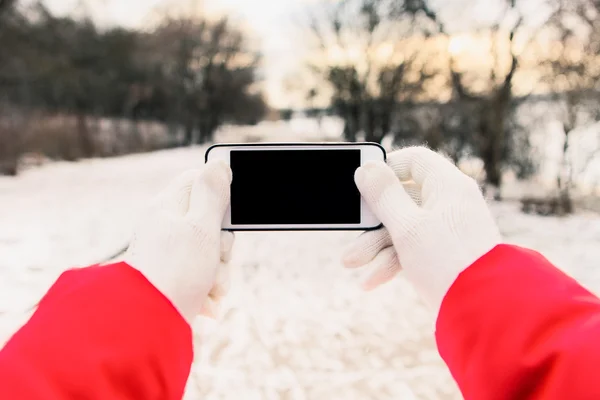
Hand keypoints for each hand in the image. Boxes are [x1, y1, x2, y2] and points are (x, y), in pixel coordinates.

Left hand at [124, 161, 233, 323]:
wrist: (147, 328)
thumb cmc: (175, 273)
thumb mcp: (201, 226)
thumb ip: (212, 193)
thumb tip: (218, 163)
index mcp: (167, 207)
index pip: (198, 180)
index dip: (220, 195)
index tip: (227, 214)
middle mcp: (165, 228)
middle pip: (210, 221)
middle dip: (223, 245)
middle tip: (216, 256)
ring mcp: (169, 255)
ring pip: (209, 252)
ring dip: (219, 272)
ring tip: (211, 287)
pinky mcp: (173, 280)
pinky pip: (201, 276)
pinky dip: (208, 290)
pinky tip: (206, 303)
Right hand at [343, 147, 501, 311]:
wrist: (484, 312)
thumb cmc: (447, 262)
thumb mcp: (407, 226)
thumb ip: (383, 196)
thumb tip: (367, 169)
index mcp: (447, 186)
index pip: (414, 160)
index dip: (386, 167)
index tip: (363, 182)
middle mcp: (450, 203)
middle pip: (403, 199)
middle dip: (372, 220)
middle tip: (351, 230)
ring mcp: (448, 230)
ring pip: (404, 227)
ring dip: (376, 246)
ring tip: (351, 263)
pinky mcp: (445, 254)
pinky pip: (414, 248)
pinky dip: (392, 261)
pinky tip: (370, 281)